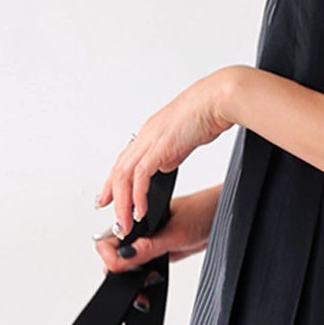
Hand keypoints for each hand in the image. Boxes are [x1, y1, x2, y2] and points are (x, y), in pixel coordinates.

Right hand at [94, 184, 224, 274]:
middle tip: (134, 285)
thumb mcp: (175, 233)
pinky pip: (142, 271)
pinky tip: (152, 284)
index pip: (107, 240)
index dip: (109, 257)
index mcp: (136, 219)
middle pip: (114, 257)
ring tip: (145, 287)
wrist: (220, 218)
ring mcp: (147, 244)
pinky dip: (144, 281)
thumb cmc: (201, 213)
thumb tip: (125, 256)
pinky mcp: (158, 254)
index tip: (119, 268)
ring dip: (132, 280)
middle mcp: (139, 232)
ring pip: (127, 267)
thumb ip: (150, 247)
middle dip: (119, 273)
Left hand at [95, 68, 239, 238]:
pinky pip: (141, 176)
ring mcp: (150, 141)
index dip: (112, 184)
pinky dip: (138, 196)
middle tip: (117, 221)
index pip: (123, 163)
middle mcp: (145, 137)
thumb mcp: (182, 139)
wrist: (216, 100)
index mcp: (149, 134)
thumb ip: (170, 154)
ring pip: (125, 177)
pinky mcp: (160, 147)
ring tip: (126, 224)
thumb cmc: (206, 114)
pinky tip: (140, 211)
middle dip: (113, 199)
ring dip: (123, 204)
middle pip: (118, 172)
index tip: (107, 200)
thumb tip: (164, 165)